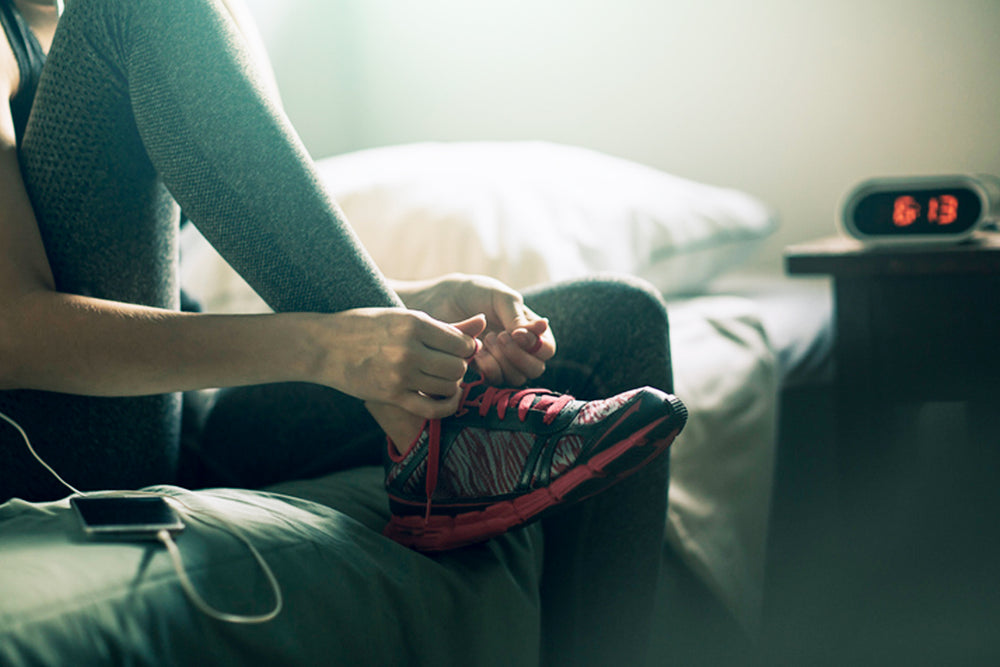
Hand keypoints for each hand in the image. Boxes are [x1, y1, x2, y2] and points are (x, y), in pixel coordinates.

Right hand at [313, 308, 484, 418]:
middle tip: (449, 365)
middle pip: (458, 366)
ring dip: (451, 385)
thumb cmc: (365, 326)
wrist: (323, 345)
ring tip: (441, 378)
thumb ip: (445, 325)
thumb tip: (483, 324)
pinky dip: (447, 406)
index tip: (457, 349)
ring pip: (449, 386)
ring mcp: (401, 374)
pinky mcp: (392, 395)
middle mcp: (410, 348)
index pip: (462, 342)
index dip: (466, 348)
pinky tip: (445, 399)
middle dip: (459, 367)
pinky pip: (433, 408)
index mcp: (414, 323)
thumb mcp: (403, 317)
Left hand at [392, 274, 555, 385]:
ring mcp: (503, 362)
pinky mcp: (485, 372)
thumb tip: (541, 329)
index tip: (515, 333)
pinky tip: (477, 353)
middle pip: (536, 368)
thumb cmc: (473, 293)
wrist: (440, 302)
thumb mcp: (499, 297)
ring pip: (517, 378)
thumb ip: (518, 315)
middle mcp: (521, 349)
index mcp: (530, 329)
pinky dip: (489, 370)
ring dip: (503, 362)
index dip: (535, 345)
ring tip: (486, 341)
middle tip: (498, 337)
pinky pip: (497, 383)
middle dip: (518, 356)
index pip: (547, 348)